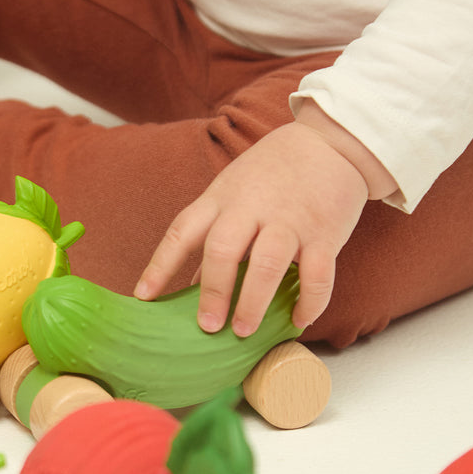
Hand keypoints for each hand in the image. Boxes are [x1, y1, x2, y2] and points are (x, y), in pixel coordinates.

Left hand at [134, 102, 396, 335]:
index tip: (143, 296)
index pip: (182, 231)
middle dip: (212, 291)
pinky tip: (298, 319)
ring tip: (244, 331)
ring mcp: (289, 219)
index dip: (160, 264)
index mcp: (221, 198)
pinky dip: (308, 301)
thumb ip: (214, 236)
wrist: (329, 142)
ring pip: (267, 263)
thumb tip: (189, 288)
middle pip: (222, 249)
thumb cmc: (272, 174)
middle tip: (207, 326)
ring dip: (253, 301)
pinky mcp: (325, 232)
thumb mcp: (233, 193)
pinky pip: (316, 274)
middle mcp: (251, 207)